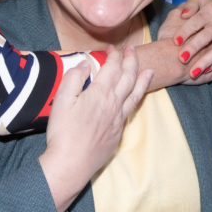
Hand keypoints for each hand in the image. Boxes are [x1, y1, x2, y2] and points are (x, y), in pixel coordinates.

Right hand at [39, 46, 152, 211]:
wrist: (72, 162)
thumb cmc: (64, 132)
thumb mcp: (61, 100)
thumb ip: (74, 78)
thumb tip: (85, 64)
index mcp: (100, 93)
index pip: (112, 68)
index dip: (114, 55)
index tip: (113, 48)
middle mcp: (113, 103)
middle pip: (128, 77)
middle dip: (131, 61)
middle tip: (132, 50)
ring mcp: (118, 118)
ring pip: (135, 94)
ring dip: (142, 79)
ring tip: (149, 70)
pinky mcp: (118, 132)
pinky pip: (131, 109)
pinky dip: (137, 98)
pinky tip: (136, 97)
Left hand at [159, 0, 211, 84]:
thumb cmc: (210, 1)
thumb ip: (191, 3)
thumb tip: (184, 14)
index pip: (197, 21)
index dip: (185, 31)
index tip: (174, 41)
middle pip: (207, 36)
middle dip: (194, 48)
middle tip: (181, 58)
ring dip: (205, 62)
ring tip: (192, 73)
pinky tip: (204, 72)